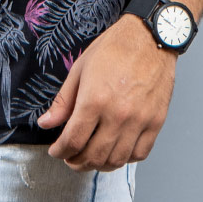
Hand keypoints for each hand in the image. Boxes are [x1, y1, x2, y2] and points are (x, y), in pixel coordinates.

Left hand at [37, 13, 175, 171]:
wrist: (150, 36)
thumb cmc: (114, 48)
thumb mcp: (80, 68)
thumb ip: (63, 101)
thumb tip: (46, 123)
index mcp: (95, 100)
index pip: (73, 140)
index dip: (60, 151)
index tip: (56, 151)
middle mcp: (118, 114)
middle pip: (93, 155)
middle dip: (76, 162)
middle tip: (70, 158)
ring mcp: (139, 120)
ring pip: (116, 160)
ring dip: (99, 165)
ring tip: (90, 158)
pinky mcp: (156, 122)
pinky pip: (140, 153)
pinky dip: (125, 159)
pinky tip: (115, 151)